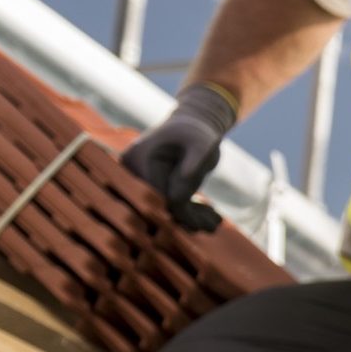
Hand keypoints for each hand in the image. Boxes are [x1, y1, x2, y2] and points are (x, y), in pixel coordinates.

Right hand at [117, 84, 238, 231]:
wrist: (194, 125)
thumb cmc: (199, 132)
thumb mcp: (202, 144)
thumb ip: (194, 162)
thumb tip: (183, 185)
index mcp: (140, 158)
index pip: (156, 194)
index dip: (179, 211)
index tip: (203, 222)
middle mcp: (134, 171)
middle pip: (158, 205)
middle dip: (186, 219)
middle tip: (214, 226)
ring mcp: (142, 180)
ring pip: (165, 210)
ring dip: (192, 220)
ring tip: (216, 222)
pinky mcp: (155, 188)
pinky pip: (170, 208)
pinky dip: (190, 215)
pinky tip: (213, 219)